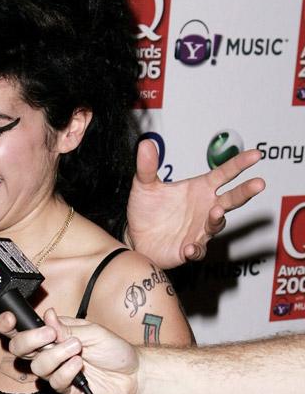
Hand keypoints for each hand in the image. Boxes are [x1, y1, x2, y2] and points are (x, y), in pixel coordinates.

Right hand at [0, 309, 139, 393]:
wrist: (134, 375)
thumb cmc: (115, 350)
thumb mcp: (92, 330)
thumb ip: (66, 327)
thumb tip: (47, 315)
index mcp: (52, 333)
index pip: (22, 328)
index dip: (10, 324)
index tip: (12, 319)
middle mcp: (50, 351)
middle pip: (19, 348)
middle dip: (29, 340)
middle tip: (50, 335)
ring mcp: (57, 370)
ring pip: (37, 366)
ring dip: (56, 355)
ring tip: (77, 350)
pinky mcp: (66, 387)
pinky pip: (55, 382)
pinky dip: (66, 371)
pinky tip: (79, 365)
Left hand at [125, 140, 264, 268]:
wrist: (135, 236)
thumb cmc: (146, 209)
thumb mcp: (144, 185)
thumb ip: (147, 166)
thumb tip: (146, 143)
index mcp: (199, 189)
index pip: (224, 174)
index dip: (239, 164)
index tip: (255, 155)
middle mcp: (205, 208)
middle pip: (231, 199)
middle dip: (245, 191)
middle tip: (258, 183)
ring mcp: (200, 229)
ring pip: (217, 224)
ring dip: (217, 219)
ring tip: (215, 212)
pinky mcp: (190, 249)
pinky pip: (197, 250)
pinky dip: (195, 249)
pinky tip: (189, 248)